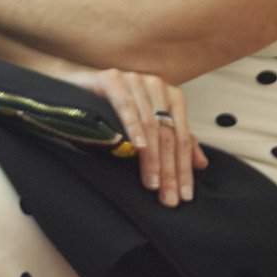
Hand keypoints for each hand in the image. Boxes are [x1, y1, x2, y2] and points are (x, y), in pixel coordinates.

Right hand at [72, 67, 207, 206]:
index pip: (182, 138)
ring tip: (153, 183)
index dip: (184, 169)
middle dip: (170, 170)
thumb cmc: (111, 107)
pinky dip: (133, 128)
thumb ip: (174, 140)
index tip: (183, 196)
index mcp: (171, 97)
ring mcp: (135, 81)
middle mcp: (157, 86)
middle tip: (168, 197)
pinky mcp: (112, 79)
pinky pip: (126, 107)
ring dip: (153, 158)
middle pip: (168, 135)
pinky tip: (138, 148)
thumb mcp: (147, 125)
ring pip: (151, 125)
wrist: (74, 84)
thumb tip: (201, 164)